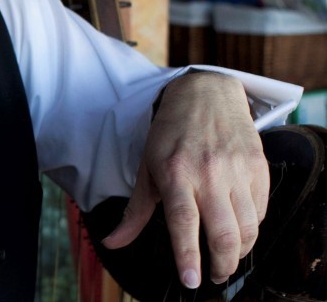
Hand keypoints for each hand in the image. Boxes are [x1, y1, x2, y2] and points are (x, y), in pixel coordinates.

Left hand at [102, 71, 268, 288]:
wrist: (205, 94)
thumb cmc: (170, 133)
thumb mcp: (147, 167)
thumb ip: (135, 211)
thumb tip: (112, 242)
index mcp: (175, 172)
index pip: (184, 222)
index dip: (188, 255)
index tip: (190, 280)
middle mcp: (209, 173)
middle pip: (223, 233)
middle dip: (221, 265)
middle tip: (212, 276)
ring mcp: (237, 170)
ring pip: (248, 228)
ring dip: (239, 253)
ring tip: (226, 259)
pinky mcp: (258, 168)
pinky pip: (261, 211)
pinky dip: (252, 229)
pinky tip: (239, 231)